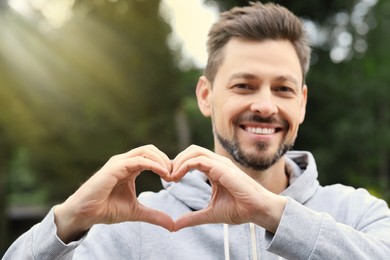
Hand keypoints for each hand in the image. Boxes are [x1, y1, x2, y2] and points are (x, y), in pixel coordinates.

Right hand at [54, 145, 173, 242]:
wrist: (86, 214)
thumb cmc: (106, 209)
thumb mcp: (137, 212)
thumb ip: (154, 215)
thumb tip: (173, 225)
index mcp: (130, 167)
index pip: (152, 156)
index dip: (166, 164)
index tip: (175, 178)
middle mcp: (124, 160)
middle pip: (151, 149)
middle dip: (166, 159)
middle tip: (175, 175)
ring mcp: (119, 162)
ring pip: (146, 151)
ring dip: (161, 161)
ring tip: (170, 175)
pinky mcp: (115, 167)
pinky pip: (138, 160)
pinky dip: (153, 164)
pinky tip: (162, 174)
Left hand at [171, 145, 286, 232]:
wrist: (257, 211)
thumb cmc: (239, 209)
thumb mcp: (210, 214)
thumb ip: (192, 217)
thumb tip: (175, 225)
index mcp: (214, 169)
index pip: (193, 158)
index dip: (178, 166)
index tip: (169, 180)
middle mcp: (217, 163)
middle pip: (191, 150)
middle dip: (176, 160)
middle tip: (167, 176)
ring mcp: (220, 163)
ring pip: (194, 151)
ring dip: (178, 161)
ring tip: (171, 177)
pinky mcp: (221, 167)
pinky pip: (198, 160)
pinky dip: (184, 166)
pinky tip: (177, 177)